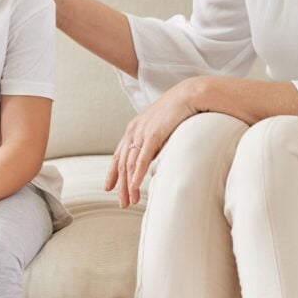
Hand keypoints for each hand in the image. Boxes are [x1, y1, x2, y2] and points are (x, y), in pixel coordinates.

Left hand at [106, 77, 204, 206]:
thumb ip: (154, 141)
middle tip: (122, 203)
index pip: (119, 154)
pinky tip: (134, 186)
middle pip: (122, 163)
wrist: (189, 95)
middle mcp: (134, 130)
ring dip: (128, 185)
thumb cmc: (179, 110)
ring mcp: (142, 132)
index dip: (113, 172)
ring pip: (129, 164)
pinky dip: (137, 174)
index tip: (109, 187)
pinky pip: (142, 158)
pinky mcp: (153, 135)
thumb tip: (154, 156)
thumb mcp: (161, 126)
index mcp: (135, 128)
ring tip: (130, 201)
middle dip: (120, 185)